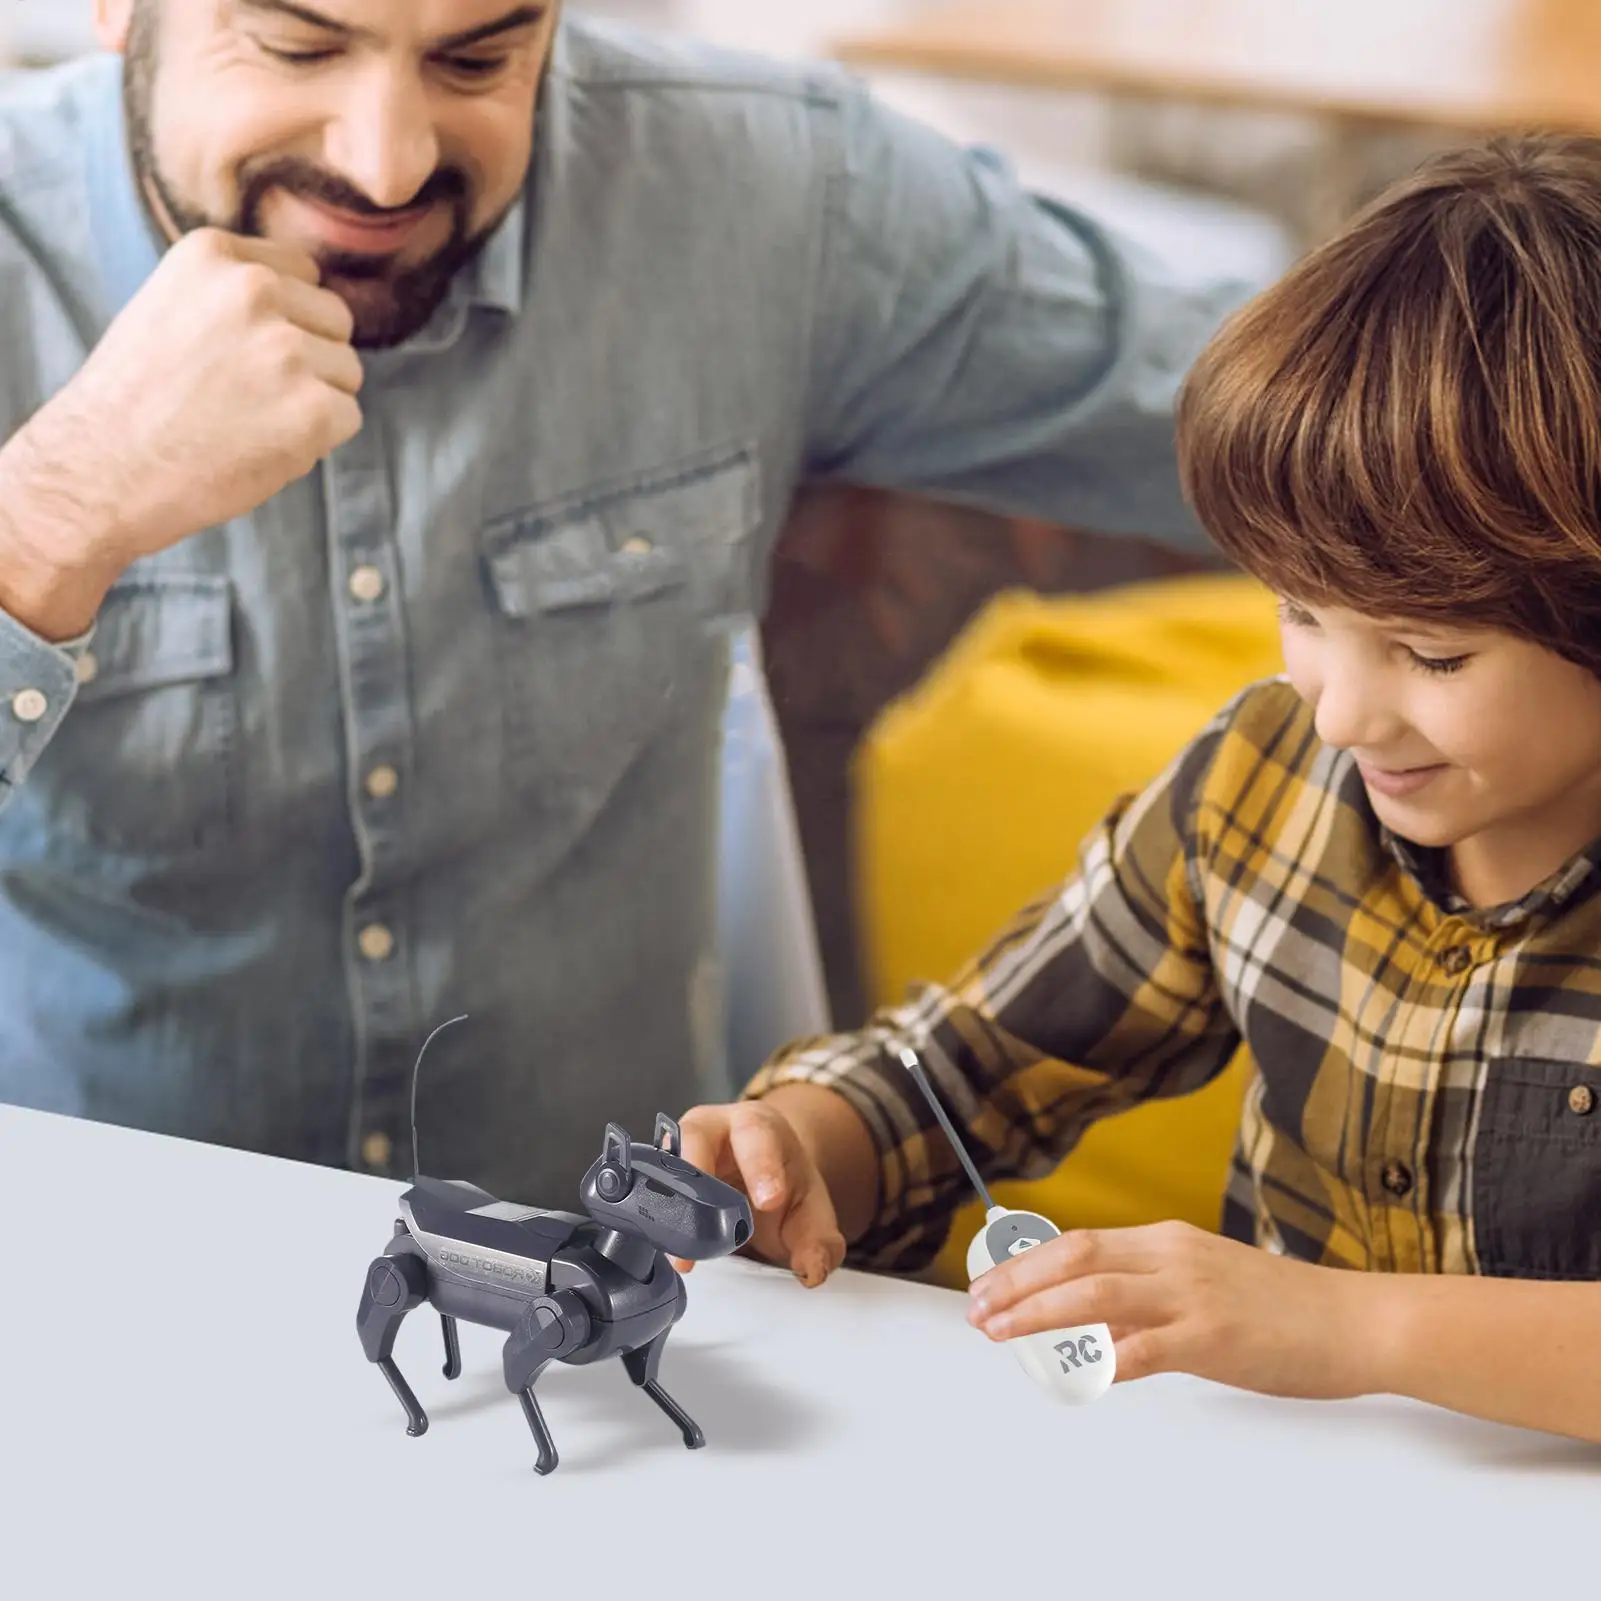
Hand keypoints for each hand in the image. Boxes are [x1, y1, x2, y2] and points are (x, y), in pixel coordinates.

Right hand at [0, 228, 362, 628]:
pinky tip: (261, 445)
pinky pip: (347, 418)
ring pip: (345, 371)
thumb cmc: (136, 399)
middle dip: (309, 358)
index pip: (304, 274)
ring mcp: (287, 348)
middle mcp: (254, 288)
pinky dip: (317, 441)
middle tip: (247, 394)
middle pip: (335, 321)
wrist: (102, 468)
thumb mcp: (172, 306)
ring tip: (247, 420)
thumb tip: (309, 306)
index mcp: (215, 253)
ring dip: (314, 400)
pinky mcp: (313, 407)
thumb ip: (236, 295)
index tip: (244, 352)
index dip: (287, 320)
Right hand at [673, 1098, 848, 1288]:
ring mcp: (680, 1149)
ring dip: (668, 1202)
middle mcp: (713, 1128)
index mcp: (757, 1125)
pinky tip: (664, 1248)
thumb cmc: (782, 1183)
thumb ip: (819, 1239)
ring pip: (664, 1160)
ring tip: (680, 1251)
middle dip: (699, 1172)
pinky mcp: (661, 1173)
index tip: (770, 1201)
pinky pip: (648, 1186)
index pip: (758, 1134)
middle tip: (707, 1218)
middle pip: (697, 1136)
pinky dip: (654, 1216)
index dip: (762, 1165)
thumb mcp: (810, 1208)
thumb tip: (813, 1268)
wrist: (761, 1174)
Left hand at [966, 1219, 1381, 1399]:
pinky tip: (1074, 1372)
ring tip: (1001, 1333)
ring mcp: (1193, 1295)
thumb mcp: (1207, 1282)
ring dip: (1039, 1313)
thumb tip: (1091, 1322)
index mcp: (1169, 1240)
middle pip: (1074, 1258)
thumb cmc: (1285, 1308)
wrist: (1357, 1321)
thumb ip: (1150, 1296)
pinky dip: (1102, 1359)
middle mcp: (1173, 1257)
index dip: (1026, 1264)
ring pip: (1095, 1294)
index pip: (1078, 1242)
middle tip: (977, 1309)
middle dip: (1017, 1283)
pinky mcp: (1215, 1337)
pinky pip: (1144, 1348)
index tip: (989, 1286)